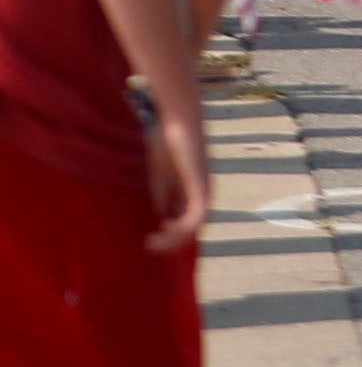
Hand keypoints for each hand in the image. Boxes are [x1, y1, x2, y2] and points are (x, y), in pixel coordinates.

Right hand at [140, 99, 207, 253]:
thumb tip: (161, 216)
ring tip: (153, 243)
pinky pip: (196, 216)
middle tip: (150, 247)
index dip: (171, 235)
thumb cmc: (169, 140)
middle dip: (172, 242)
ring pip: (195, 227)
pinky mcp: (202, 187)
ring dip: (174, 239)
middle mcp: (203, 194)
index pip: (187, 221)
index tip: (151, 239)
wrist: (178, 120)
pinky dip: (181, 228)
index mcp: (193, 191)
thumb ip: (164, 194)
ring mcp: (205, 191)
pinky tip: (163, 229)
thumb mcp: (161, 174)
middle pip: (193, 228)